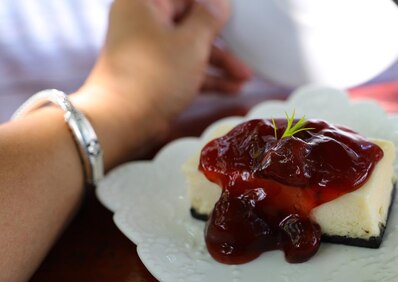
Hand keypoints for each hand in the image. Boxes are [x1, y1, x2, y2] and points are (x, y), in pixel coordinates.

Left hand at [72, 0, 250, 166]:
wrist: (121, 121)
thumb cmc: (153, 77)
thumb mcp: (191, 42)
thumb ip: (209, 18)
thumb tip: (219, 2)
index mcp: (146, 3)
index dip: (213, 7)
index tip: (235, 19)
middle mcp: (142, 22)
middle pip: (189, 22)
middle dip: (221, 41)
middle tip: (244, 51)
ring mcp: (146, 50)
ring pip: (189, 48)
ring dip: (218, 63)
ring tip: (244, 78)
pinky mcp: (151, 75)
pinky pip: (183, 69)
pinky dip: (205, 77)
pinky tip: (230, 89)